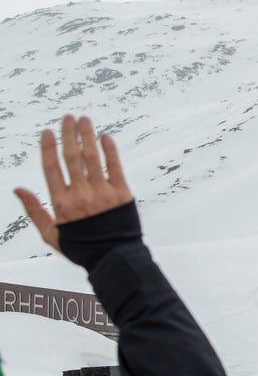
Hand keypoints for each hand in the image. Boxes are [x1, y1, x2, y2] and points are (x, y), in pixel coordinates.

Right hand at [14, 115, 133, 253]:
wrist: (115, 258)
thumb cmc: (83, 247)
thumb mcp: (51, 234)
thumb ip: (35, 210)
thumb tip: (18, 189)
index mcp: (62, 204)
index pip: (52, 168)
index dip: (49, 147)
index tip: (48, 131)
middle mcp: (81, 195)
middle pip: (72, 158)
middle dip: (69, 134)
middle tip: (68, 117)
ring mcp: (103, 193)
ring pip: (93, 158)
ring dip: (87, 136)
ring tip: (85, 119)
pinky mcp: (122, 194)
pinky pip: (115, 167)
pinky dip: (110, 150)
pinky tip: (105, 137)